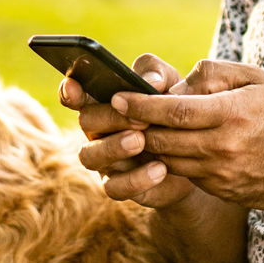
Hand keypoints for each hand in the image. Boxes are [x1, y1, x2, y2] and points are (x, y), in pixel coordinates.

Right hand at [60, 53, 194, 209]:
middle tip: (141, 119)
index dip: (69, 91)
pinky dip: (136, 180)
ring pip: (90, 156)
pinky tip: (160, 169)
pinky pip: (114, 188)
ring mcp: (104, 160)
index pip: (75, 94)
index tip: (74, 86)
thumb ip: (158, 74)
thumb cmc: (172, 112)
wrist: (193, 155)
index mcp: (103, 102)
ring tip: (142, 141)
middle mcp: (97, 131)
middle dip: (111, 118)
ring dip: (114, 147)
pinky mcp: (118, 185)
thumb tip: (152, 81)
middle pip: (86, 121)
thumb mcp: (170, 85)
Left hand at [108, 60, 263, 209]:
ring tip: (138, 131)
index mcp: (232, 113)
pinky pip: (186, 175)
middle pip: (163, 138)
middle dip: (136, 127)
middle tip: (117, 115)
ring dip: (150, 146)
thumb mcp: (256, 79)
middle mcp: (223, 147)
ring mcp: (221, 174)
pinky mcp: (222, 191)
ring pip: (169, 160)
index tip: (118, 97)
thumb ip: (214, 73)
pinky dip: (172, 161)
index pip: (173, 110)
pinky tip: (169, 148)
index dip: (140, 104)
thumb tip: (177, 82)